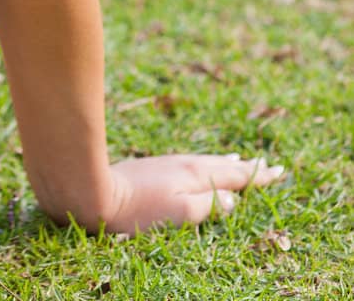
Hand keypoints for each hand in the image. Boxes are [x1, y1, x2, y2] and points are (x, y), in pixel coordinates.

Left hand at [97, 152, 287, 233]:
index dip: (257, 176)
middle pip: (223, 165)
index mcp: (196, 174)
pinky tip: (200, 167)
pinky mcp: (154, 167)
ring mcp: (169, 163)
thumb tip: (232, 199)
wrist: (97, 191)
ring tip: (239, 163)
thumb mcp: (180, 213)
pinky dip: (206, 164)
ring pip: (206, 162)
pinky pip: (192, 163)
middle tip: (268, 166)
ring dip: (226, 163)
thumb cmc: (139, 210)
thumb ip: (209, 205)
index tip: (277, 172)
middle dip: (246, 168)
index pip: (234, 176)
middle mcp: (185, 164)